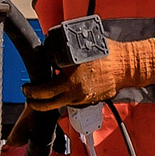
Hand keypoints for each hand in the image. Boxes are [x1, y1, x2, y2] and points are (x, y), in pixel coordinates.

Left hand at [24, 38, 154, 110]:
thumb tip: (50, 53)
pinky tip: (62, 92)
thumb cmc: (109, 55)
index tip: (27, 88)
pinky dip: (64, 99)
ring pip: (59, 105)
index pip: (44, 90)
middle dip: (35, 102)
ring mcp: (83, 98)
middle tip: (29, 96)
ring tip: (42, 96)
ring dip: (49, 102)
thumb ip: (66, 55)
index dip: (32, 91)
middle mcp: (76, 92)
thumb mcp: (83, 50)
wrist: (127, 66)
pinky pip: (72, 103)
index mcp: (72, 79)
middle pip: (48, 104)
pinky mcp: (90, 101)